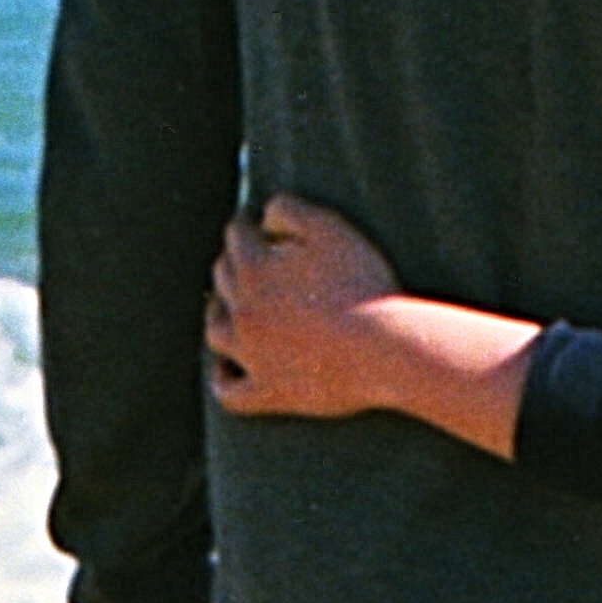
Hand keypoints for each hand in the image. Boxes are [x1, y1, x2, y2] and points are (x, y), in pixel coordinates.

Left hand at [206, 197, 417, 419]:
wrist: (385, 347)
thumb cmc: (363, 285)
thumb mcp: (330, 228)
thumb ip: (290, 210)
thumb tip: (264, 216)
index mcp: (254, 268)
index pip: (236, 236)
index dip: (245, 225)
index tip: (252, 222)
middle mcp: (243, 311)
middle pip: (223, 278)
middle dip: (233, 262)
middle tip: (247, 258)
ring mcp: (251, 356)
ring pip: (216, 330)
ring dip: (218, 313)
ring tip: (227, 307)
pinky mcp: (268, 392)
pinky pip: (228, 390)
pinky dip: (223, 376)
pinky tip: (228, 367)